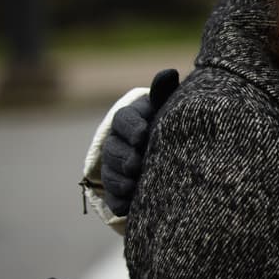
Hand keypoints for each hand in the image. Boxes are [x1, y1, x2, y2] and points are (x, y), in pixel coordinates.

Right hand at [100, 68, 179, 216]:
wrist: (168, 153)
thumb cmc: (168, 123)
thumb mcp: (166, 109)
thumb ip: (164, 93)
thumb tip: (168, 72)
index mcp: (130, 119)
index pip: (123, 119)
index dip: (131, 127)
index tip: (143, 134)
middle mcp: (118, 142)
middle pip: (113, 149)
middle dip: (124, 157)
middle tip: (137, 164)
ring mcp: (115, 167)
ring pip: (110, 173)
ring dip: (120, 180)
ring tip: (135, 185)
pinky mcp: (119, 191)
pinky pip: (114, 198)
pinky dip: (120, 202)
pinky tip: (128, 206)